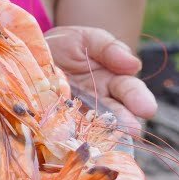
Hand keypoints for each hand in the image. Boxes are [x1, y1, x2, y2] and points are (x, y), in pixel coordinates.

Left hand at [43, 25, 157, 132]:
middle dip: (126, 121)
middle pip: (118, 114)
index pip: (130, 90)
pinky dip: (74, 136)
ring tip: (110, 139)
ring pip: (96, 128)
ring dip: (103, 134)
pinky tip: (78, 141)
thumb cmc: (65, 45)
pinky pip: (69, 132)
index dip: (138, 99)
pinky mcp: (59, 123)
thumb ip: (109, 48)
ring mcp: (80, 115)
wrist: (32, 53)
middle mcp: (100, 102)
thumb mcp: (86, 38)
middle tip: (134, 129)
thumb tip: (134, 65)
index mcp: (113, 80)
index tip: (146, 108)